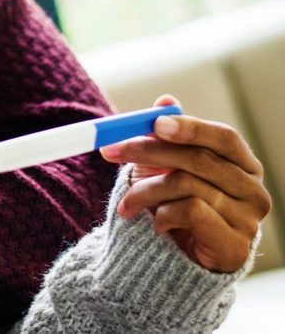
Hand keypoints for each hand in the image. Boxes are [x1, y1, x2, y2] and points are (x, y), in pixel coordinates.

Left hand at [100, 95, 271, 272]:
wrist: (183, 261)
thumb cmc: (179, 206)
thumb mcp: (170, 167)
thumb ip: (169, 135)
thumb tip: (165, 100)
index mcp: (243, 165)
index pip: (224, 137)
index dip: (190, 128)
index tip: (153, 123)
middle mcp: (253, 190)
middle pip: (199, 159)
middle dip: (148, 151)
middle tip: (110, 151)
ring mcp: (248, 219)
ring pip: (187, 186)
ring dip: (145, 191)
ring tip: (127, 202)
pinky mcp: (235, 245)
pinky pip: (190, 213)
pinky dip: (163, 215)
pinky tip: (156, 223)